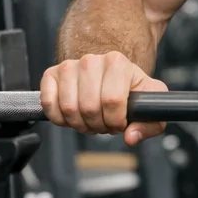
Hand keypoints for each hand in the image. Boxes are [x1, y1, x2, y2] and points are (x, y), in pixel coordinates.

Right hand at [40, 52, 167, 144]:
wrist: (108, 74)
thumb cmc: (129, 89)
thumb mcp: (149, 105)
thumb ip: (149, 124)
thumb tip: (131, 137)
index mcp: (117, 63)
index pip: (112, 101)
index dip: (115, 121)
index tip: (119, 123)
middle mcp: (91, 60)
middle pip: (89, 107)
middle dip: (97, 125)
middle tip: (103, 123)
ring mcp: (69, 66)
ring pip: (68, 107)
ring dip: (79, 123)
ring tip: (89, 120)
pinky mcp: (51, 75)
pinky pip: (48, 103)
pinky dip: (58, 118)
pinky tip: (71, 116)